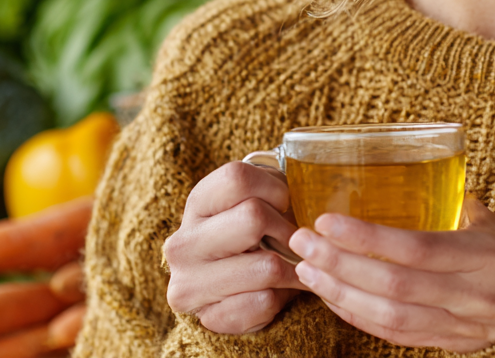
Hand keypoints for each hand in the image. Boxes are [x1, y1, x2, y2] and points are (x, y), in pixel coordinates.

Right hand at [163, 162, 306, 333]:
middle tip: (295, 240)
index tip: (284, 203)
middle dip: (287, 230)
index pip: (237, 178)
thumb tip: (311, 196)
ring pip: (267, 266)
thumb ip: (272, 193)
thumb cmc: (246, 238)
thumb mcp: (251, 204)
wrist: (218, 291)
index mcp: (197, 204)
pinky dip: (281, 298)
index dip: (274, 188)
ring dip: (292, 269)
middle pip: (254, 217)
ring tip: (293, 267)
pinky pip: (265, 302)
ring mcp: (189, 283)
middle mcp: (183, 243)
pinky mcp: (206, 318)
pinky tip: (276, 292)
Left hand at [288, 198, 494, 352]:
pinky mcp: (448, 345)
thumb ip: (453, 201)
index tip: (327, 221)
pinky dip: (358, 318)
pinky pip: (395, 336)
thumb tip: (414, 167)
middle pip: (394, 286)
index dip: (368, 239)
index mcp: (483, 254)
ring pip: (389, 317)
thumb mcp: (493, 223)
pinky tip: (333, 298)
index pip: (417, 247)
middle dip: (341, 265)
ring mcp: (459, 325)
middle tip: (303, 244)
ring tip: (307, 272)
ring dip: (341, 294)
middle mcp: (471, 293)